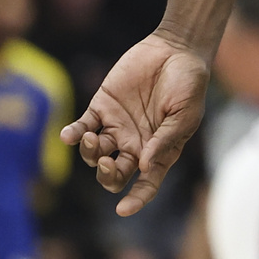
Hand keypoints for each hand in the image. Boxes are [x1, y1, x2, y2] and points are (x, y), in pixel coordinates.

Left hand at [66, 33, 212, 215]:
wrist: (176, 49)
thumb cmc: (188, 84)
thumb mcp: (185, 114)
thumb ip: (165, 139)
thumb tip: (143, 167)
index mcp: (158, 152)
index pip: (145, 184)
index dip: (136, 199)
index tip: (123, 210)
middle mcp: (134, 144)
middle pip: (114, 175)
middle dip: (107, 176)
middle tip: (108, 163)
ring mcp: (116, 126)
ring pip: (95, 154)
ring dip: (91, 154)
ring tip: (94, 138)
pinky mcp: (101, 106)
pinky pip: (81, 126)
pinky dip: (73, 134)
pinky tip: (69, 135)